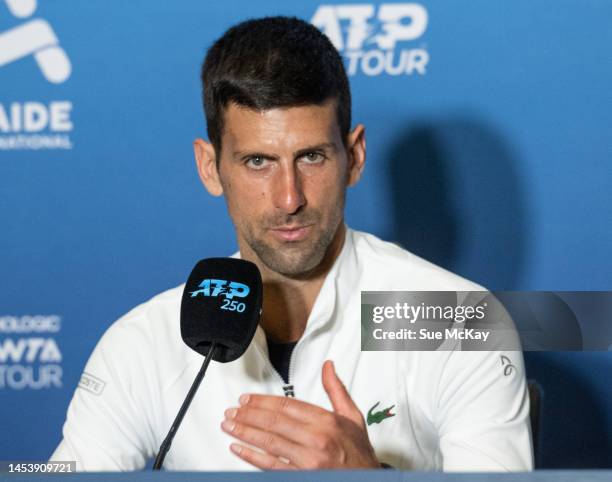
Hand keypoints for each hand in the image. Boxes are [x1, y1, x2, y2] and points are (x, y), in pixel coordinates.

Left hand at [221, 360, 379, 469]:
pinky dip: (252, 457)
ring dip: (245, 432)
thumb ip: (336, 389)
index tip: (248, 399)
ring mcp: (307, 460)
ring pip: (269, 442)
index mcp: (326, 421)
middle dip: (249, 414)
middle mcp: (316, 439)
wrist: (368, 481)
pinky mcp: (301, 476)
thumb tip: (328, 366)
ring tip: (230, 425)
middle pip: (274, 422)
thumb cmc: (358, 452)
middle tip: (233, 410)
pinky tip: (239, 449)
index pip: (287, 405)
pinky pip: (271, 466)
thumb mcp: (352, 416)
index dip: (263, 401)